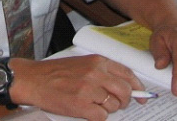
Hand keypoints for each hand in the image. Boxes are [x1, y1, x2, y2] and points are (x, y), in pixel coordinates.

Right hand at [11, 54, 146, 120]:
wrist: (35, 79)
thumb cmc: (56, 72)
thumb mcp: (82, 63)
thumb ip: (102, 71)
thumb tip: (124, 85)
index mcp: (98, 61)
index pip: (127, 74)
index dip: (137, 87)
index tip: (142, 96)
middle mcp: (96, 73)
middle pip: (125, 91)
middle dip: (123, 101)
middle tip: (115, 104)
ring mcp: (90, 89)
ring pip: (114, 106)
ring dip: (106, 109)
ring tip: (91, 103)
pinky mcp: (82, 105)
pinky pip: (101, 117)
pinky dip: (96, 116)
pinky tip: (85, 109)